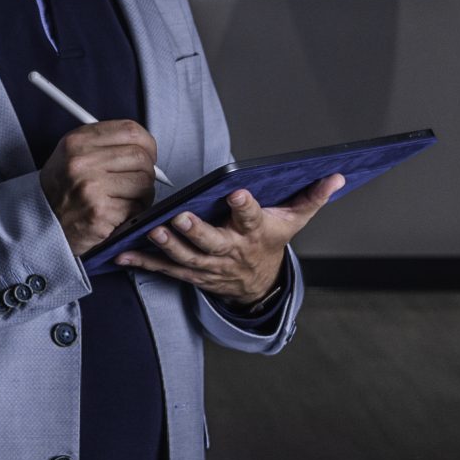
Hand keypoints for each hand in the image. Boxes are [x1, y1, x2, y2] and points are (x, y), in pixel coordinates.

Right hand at [40, 120, 159, 254]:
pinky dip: (132, 213)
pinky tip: (116, 215)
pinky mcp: (100, 212)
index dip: (147, 143)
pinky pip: (136, 208)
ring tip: (123, 200)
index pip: (130, 130)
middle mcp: (82, 162)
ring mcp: (91, 188)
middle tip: (136, 183)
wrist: (38, 224)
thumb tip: (147, 148)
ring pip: (143, 183)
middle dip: (146, 172)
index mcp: (77, 141)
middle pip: (141, 158)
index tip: (148, 153)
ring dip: (142, 195)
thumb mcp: (72, 155)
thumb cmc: (61, 190)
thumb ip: (106, 145)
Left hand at [116, 175, 344, 305]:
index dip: (245, 206)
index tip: (237, 192)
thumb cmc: (271, 243)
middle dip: (196, 229)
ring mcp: (209, 266)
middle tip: (179, 216)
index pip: (251, 218)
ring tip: (152, 230)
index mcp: (254, 233)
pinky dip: (144, 261)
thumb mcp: (294, 221)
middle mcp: (231, 251)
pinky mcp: (191, 274)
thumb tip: (337, 175)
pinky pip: (166, 268)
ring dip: (168, 245)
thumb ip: (312, 196)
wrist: (257, 285)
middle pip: (212, 241)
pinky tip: (123, 252)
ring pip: (186, 257)